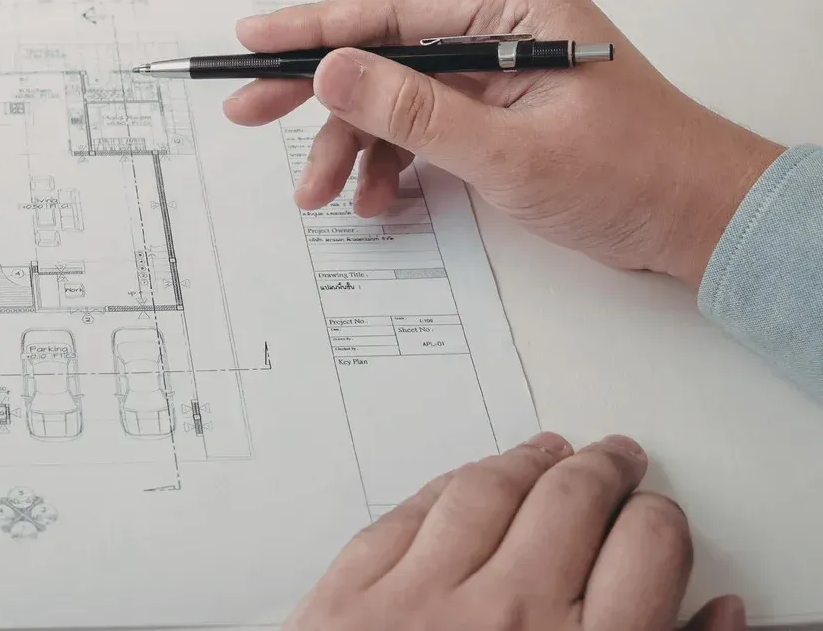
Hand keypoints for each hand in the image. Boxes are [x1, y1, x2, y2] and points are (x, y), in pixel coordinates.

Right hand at [225, 0, 782, 286]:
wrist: (700, 223)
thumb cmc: (632, 178)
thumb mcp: (510, 152)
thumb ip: (413, 111)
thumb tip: (331, 70)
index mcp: (513, 6)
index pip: (389, 8)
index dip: (311, 28)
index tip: (249, 42)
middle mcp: (501, 24)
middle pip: (381, 47)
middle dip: (317, 91)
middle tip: (247, 113)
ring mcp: (497, 66)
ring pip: (395, 94)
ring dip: (353, 143)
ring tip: (322, 194)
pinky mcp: (498, 107)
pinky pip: (424, 123)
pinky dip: (393, 160)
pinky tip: (376, 198)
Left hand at [287, 432, 744, 630]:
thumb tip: (718, 618)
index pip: (650, 550)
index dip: (660, 524)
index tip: (657, 521)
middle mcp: (506, 616)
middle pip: (572, 501)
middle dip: (603, 472)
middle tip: (615, 460)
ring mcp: (420, 598)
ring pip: (486, 491)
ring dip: (524, 462)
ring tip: (546, 452)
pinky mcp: (348, 594)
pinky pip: (406, 514)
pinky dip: (444, 489)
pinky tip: (461, 484)